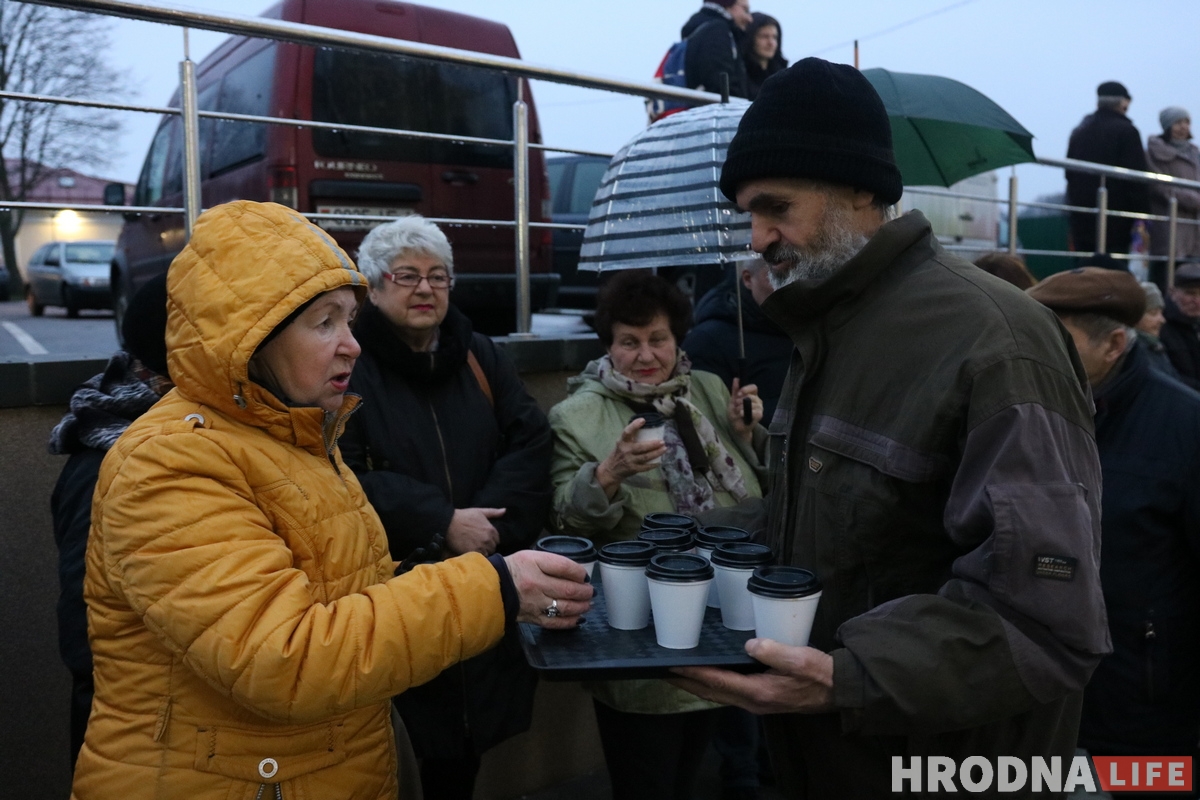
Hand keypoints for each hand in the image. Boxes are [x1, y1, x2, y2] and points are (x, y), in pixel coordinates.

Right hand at [446, 508, 503, 555]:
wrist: (448, 523)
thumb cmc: (464, 516)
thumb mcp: (480, 511)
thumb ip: (493, 512)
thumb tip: (505, 510)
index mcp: (491, 530)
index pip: (497, 540)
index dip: (491, 540)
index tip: (483, 539)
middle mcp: (488, 539)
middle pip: (492, 548)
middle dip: (487, 547)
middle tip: (478, 544)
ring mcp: (481, 547)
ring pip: (487, 554)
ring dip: (482, 552)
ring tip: (474, 549)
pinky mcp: (472, 553)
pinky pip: (479, 558)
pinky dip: (476, 557)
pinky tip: (470, 552)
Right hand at [503, 550, 592, 629]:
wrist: (492, 587)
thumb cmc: (515, 569)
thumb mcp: (532, 556)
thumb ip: (553, 563)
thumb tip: (577, 573)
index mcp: (534, 564)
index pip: (564, 567)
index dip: (579, 572)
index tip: (585, 576)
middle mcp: (536, 584)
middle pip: (568, 589)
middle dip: (585, 591)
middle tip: (591, 592)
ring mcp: (535, 603)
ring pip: (565, 607)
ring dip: (581, 606)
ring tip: (588, 604)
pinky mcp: (533, 618)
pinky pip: (555, 623)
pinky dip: (570, 621)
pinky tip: (579, 618)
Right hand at [595, 418, 667, 497]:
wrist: (611, 470)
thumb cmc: (619, 453)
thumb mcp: (621, 443)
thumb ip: (631, 436)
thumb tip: (645, 424)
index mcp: (622, 442)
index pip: (627, 432)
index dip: (634, 425)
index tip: (643, 420)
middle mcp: (625, 451)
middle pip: (641, 447)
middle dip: (653, 444)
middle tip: (662, 441)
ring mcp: (629, 461)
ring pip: (645, 457)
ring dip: (656, 453)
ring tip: (664, 449)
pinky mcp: (633, 469)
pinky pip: (646, 467)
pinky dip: (653, 464)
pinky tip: (659, 461)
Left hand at [668, 640, 834, 713]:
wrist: (838, 689)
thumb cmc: (820, 673)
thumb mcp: (800, 659)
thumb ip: (775, 651)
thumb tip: (750, 644)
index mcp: (758, 692)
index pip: (717, 682)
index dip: (693, 673)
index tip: (673, 665)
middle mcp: (753, 702)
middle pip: (711, 692)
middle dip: (687, 682)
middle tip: (665, 670)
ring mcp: (756, 703)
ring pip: (718, 695)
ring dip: (697, 685)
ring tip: (678, 674)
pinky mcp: (761, 699)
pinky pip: (728, 694)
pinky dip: (712, 685)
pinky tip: (708, 677)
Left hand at [728, 379, 762, 442]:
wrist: (736, 426)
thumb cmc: (735, 413)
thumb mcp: (732, 400)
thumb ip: (735, 390)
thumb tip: (736, 378)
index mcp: (752, 395)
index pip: (754, 387)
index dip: (746, 389)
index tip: (738, 394)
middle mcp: (758, 400)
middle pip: (751, 396)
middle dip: (740, 400)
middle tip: (736, 405)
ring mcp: (760, 408)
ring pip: (752, 404)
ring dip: (741, 408)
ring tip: (738, 412)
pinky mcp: (760, 415)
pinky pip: (755, 411)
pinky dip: (745, 413)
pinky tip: (741, 415)